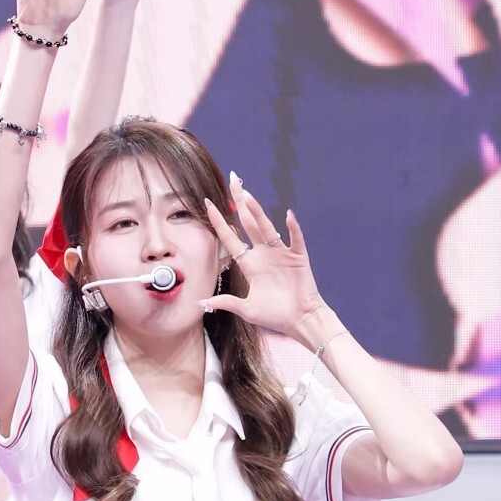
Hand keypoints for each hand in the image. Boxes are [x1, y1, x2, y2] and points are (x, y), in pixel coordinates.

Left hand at [200, 173, 327, 341]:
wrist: (300, 320)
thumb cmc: (275, 315)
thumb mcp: (246, 310)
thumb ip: (226, 302)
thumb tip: (200, 302)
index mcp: (250, 264)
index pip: (230, 239)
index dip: (219, 222)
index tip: (207, 204)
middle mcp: (263, 254)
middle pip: (248, 223)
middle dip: (240, 202)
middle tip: (233, 180)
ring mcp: (281, 253)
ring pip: (267, 228)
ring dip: (258, 212)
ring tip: (248, 195)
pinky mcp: (297, 258)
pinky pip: (294, 239)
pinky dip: (292, 229)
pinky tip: (287, 216)